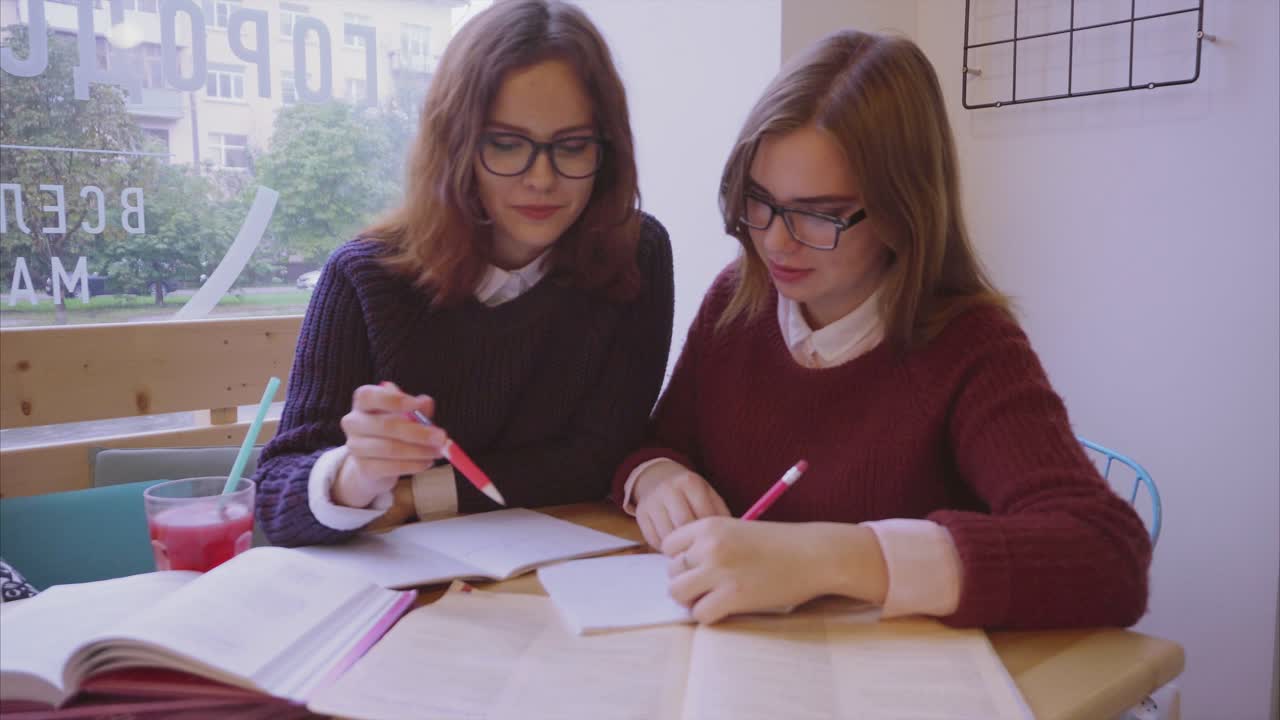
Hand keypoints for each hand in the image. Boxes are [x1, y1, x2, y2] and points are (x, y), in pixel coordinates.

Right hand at [332, 382, 448, 508]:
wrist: (375, 461)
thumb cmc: (393, 430)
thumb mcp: (406, 414)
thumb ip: (417, 407)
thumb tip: (425, 403)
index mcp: (363, 402)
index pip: (370, 396)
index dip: (394, 400)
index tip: (418, 404)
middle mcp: (354, 422)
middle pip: (385, 425)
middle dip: (418, 432)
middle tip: (441, 437)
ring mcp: (355, 446)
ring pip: (390, 449)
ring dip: (419, 451)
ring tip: (438, 452)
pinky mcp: (364, 468)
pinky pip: (391, 467)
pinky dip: (414, 465)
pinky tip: (427, 463)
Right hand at [632, 462, 729, 548]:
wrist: (657, 478)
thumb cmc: (689, 492)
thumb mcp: (708, 494)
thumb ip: (720, 513)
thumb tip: (730, 538)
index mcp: (690, 482)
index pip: (703, 516)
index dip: (711, 535)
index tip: (716, 545)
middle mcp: (669, 489)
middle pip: (683, 525)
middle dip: (694, 543)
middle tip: (702, 554)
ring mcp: (652, 502)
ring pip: (667, 535)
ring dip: (679, 548)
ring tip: (689, 552)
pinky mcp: (641, 514)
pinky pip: (653, 539)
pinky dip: (665, 548)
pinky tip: (674, 546)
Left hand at [662, 518, 888, 623]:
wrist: (813, 554)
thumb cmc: (779, 543)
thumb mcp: (738, 529)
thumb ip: (709, 543)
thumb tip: (683, 567)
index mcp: (709, 525)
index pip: (668, 545)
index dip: (681, 559)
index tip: (698, 566)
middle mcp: (709, 546)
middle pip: (671, 571)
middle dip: (686, 581)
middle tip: (709, 586)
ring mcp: (720, 572)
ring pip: (678, 593)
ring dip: (692, 600)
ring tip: (714, 598)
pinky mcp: (733, 597)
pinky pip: (700, 614)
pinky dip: (709, 615)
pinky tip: (726, 608)